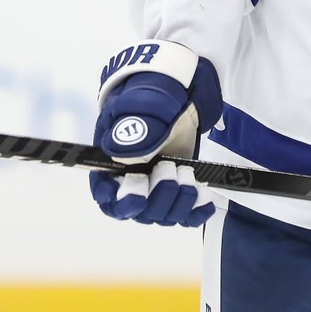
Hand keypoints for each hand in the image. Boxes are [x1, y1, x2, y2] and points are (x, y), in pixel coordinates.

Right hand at [89, 40, 222, 226]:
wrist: (179, 95)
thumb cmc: (152, 98)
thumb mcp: (142, 106)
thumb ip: (133, 129)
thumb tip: (122, 151)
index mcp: (111, 162)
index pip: (105, 194)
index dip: (118, 199)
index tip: (138, 187)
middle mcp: (130, 182)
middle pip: (136, 211)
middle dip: (156, 196)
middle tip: (171, 168)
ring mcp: (154, 190)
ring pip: (160, 215)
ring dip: (177, 202)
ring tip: (188, 174)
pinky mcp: (177, 193)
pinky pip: (183, 216)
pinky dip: (195, 212)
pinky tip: (205, 199)